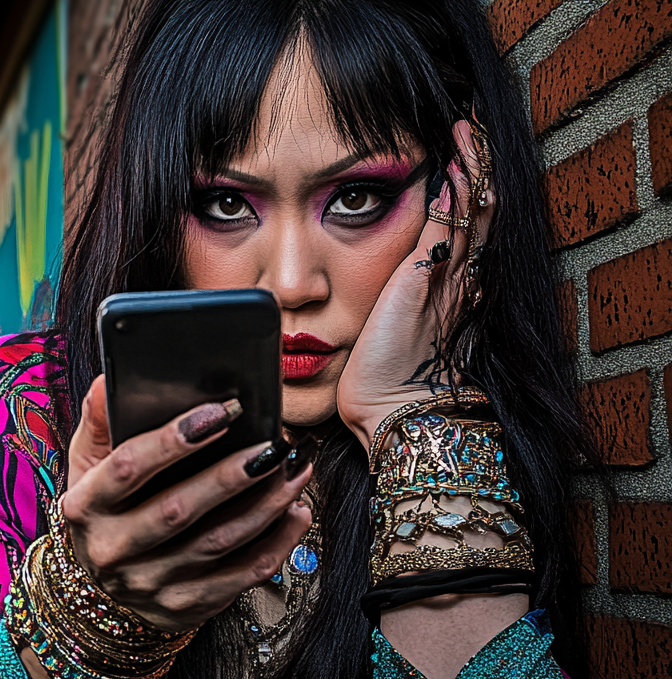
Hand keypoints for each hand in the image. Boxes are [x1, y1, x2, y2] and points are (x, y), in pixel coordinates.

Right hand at [61, 376, 313, 632]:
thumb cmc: (104, 511)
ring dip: (265, 505)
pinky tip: (295, 513)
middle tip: (274, 446)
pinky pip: (240, 576)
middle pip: (176, 510)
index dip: (173, 439)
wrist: (101, 592)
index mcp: (86, 506)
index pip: (128, 467)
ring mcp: (149, 583)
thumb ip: (100, 422)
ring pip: (217, 544)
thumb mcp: (87, 466)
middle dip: (230, 475)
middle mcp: (113, 549)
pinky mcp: (184, 606)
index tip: (221, 412)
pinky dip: (275, 544)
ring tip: (295, 470)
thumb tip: (108, 381)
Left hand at [337, 120, 495, 448]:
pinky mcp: (421, 282)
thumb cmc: (378, 386)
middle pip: (475, 213)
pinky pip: (446, 230)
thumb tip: (340, 302)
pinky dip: (451, 198)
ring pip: (469, 213)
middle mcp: (452, 283)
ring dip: (468, 169)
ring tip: (468, 131)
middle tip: (471, 129)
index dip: (464, 195)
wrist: (392, 412)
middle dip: (474, 169)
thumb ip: (373, 312)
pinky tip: (451, 168)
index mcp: (442, 294)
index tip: (458, 160)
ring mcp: (441, 281)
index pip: (461, 232)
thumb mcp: (375, 337)